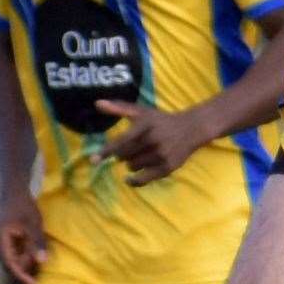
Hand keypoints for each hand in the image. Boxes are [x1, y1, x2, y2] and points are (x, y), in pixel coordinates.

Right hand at [0, 194, 46, 283]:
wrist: (12, 195)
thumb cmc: (24, 207)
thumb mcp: (34, 223)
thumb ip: (38, 242)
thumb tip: (42, 261)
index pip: (10, 264)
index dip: (22, 276)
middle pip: (11, 265)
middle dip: (26, 265)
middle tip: (40, 254)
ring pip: (12, 261)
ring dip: (25, 258)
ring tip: (33, 241)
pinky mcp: (0, 247)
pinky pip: (12, 256)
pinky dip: (23, 254)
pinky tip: (30, 244)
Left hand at [95, 100, 211, 185]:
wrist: (190, 129)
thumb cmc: (160, 120)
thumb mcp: (141, 111)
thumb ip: (119, 107)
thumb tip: (97, 103)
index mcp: (145, 125)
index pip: (122, 140)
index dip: (106, 151)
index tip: (93, 160)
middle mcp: (153, 140)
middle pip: (124, 155)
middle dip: (121, 154)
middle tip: (129, 148)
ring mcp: (161, 155)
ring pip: (132, 167)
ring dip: (130, 163)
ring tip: (139, 155)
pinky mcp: (167, 168)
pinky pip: (144, 179)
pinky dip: (134, 180)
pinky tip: (129, 178)